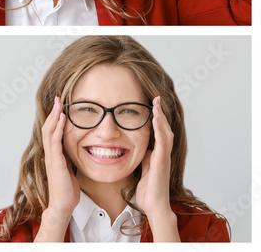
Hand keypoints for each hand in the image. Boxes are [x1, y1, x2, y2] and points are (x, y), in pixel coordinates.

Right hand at [42, 96, 79, 220]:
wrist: (63, 204)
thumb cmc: (67, 190)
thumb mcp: (69, 169)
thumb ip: (69, 158)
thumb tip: (76, 150)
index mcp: (54, 155)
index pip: (52, 132)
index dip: (54, 118)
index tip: (59, 106)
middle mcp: (50, 153)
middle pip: (48, 127)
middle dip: (52, 112)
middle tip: (57, 99)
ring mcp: (51, 156)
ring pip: (49, 131)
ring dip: (53, 116)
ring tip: (58, 104)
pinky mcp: (55, 161)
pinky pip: (55, 141)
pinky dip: (57, 128)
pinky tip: (61, 119)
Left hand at [135, 98, 175, 224]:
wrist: (154, 205)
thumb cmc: (148, 189)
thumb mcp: (143, 168)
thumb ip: (143, 157)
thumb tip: (139, 147)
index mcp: (157, 154)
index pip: (159, 132)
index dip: (157, 119)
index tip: (152, 105)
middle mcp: (163, 154)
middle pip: (164, 129)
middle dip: (160, 113)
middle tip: (156, 98)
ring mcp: (163, 158)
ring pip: (165, 133)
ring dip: (161, 118)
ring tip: (156, 104)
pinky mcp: (161, 163)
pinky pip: (162, 143)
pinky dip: (159, 130)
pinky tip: (156, 120)